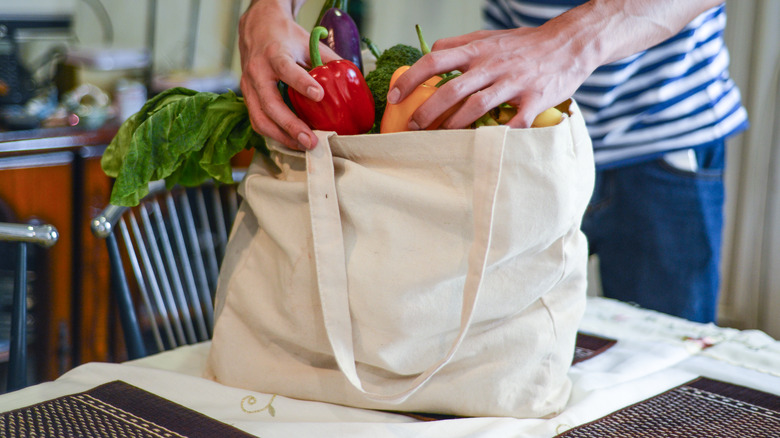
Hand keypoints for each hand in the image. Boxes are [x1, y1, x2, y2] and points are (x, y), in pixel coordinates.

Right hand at [238, 0, 339, 149]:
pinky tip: (292, 141)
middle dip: (291, 125)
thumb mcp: (307, 42)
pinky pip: (258, 121)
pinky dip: (275, 134)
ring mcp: (249, 87)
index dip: (301, 83)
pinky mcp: (248, 98)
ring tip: (304, 146)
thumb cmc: (285, 37)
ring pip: (260, 118)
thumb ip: (327, 60)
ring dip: (282, 137)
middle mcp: (257, 71)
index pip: (285, 68)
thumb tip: (353, 81)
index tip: (319, 95)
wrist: (256, 28)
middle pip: (270, 103)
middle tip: (311, 140)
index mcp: (274, 54)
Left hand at [387, 26, 593, 129]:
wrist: (569, 43)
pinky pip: (514, 121)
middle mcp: (492, 64)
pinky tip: (485, 146)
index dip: (410, 79)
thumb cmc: (524, 44)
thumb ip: (459, 45)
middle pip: (451, 89)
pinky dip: (499, 136)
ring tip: (440, 139)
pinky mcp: (535, 98)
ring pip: (477, 106)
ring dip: (454, 126)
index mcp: (477, 50)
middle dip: (427, 111)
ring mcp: (514, 82)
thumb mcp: (489, 37)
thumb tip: (430, 52)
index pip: (434, 60)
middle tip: (413, 127)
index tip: (393, 97)